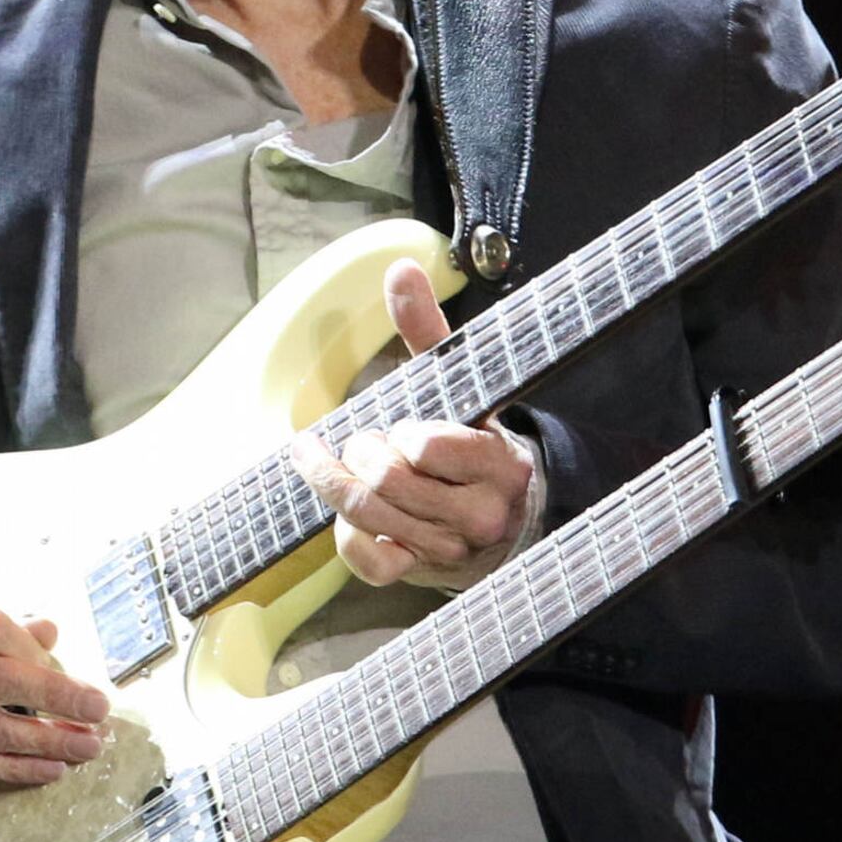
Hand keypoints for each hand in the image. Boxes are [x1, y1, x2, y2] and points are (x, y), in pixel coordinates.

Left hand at [289, 256, 541, 591]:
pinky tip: (348, 515)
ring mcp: (450, 548)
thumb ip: (428, 331)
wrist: (504, 518)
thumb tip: (401, 268)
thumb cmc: (471, 443)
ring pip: (369, 518)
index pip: (429, 446)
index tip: (398, 426)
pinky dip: (347, 537)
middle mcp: (480, 512)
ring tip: (337, 463)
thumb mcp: (458, 386)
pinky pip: (370, 563)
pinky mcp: (421, 573)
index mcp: (496, 462)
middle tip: (360, 442)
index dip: (400, 433)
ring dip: (338, 484)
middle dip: (359, 454)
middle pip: (386, 481)